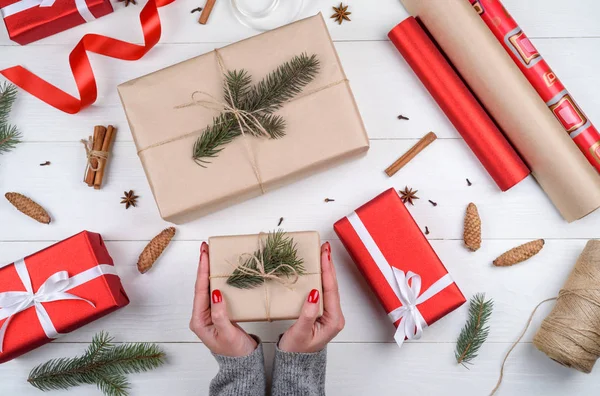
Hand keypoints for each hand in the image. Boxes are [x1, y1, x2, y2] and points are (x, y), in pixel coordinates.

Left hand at [189, 242, 257, 356]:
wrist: (243, 364)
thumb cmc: (235, 352)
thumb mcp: (228, 333)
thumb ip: (220, 314)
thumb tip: (216, 293)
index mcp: (199, 320)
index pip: (200, 290)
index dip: (202, 270)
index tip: (204, 254)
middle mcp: (202, 315)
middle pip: (201, 285)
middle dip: (204, 266)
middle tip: (206, 247)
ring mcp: (210, 313)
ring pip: (208, 287)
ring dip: (210, 270)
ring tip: (212, 254)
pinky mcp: (219, 312)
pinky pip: (217, 291)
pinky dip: (218, 279)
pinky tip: (221, 271)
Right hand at [278, 242, 344, 352]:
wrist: (295, 364)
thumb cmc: (296, 352)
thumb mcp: (300, 333)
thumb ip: (307, 314)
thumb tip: (314, 293)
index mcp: (333, 320)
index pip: (331, 290)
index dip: (328, 270)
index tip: (325, 254)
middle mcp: (334, 315)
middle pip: (332, 285)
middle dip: (328, 265)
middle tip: (324, 247)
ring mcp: (329, 313)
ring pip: (328, 286)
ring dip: (324, 269)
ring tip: (321, 253)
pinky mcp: (322, 311)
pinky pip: (323, 290)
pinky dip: (320, 277)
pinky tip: (316, 269)